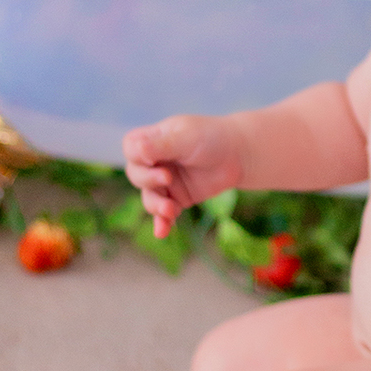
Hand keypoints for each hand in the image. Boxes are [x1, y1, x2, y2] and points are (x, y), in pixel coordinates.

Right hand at [122, 113, 245, 237]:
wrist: (240, 155)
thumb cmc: (212, 138)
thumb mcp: (186, 138)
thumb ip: (161, 145)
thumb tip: (136, 149)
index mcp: (153, 140)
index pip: (131, 149)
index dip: (137, 157)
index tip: (155, 161)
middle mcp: (155, 161)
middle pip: (136, 175)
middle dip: (148, 180)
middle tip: (168, 179)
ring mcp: (165, 182)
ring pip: (149, 197)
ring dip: (156, 205)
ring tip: (171, 209)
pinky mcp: (178, 199)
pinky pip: (164, 214)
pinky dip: (162, 223)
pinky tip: (162, 232)